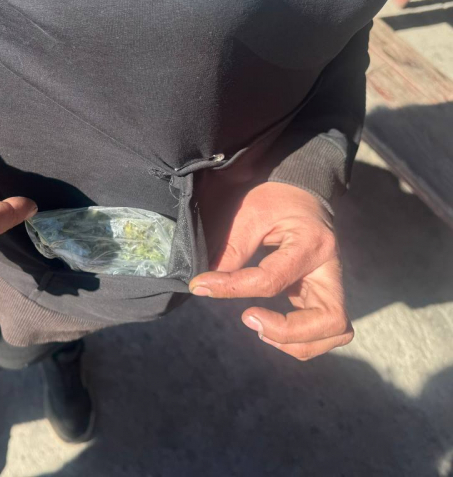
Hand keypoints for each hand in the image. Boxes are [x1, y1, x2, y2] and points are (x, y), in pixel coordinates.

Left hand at [189, 181, 352, 359]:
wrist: (300, 193)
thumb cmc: (274, 200)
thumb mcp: (248, 214)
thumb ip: (232, 249)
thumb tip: (206, 286)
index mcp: (311, 243)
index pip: (272, 280)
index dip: (232, 288)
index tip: (201, 285)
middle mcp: (330, 269)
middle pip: (330, 321)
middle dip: (287, 332)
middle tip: (248, 318)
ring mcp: (332, 284)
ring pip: (335, 332)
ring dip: (297, 342)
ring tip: (260, 327)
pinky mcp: (324, 294)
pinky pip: (325, 330)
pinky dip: (300, 340)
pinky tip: (269, 327)